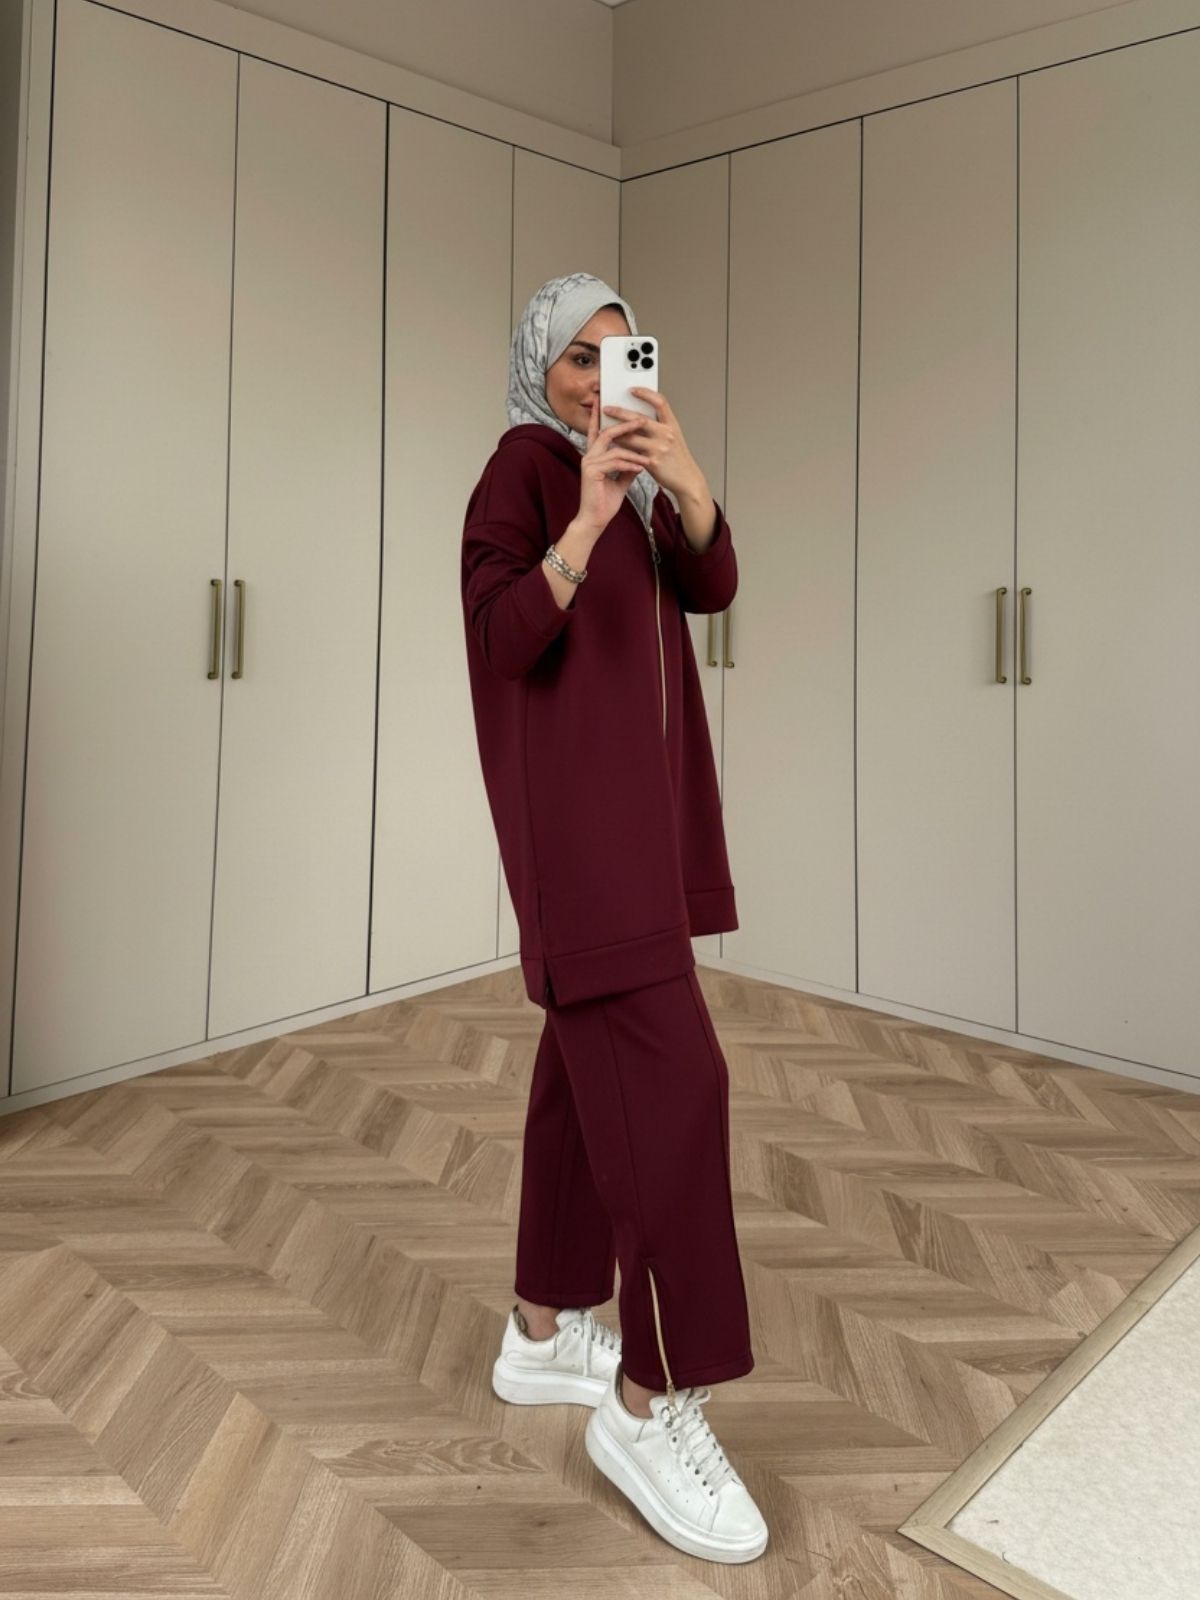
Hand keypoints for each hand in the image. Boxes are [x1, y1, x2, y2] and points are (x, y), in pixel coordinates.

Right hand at [576, 395, 651, 535]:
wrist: (595, 520)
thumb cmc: (605, 502)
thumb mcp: (621, 480)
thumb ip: (628, 467)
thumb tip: (640, 457)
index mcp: (594, 457)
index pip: (597, 432)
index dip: (599, 417)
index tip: (603, 401)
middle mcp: (589, 456)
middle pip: (607, 433)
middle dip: (625, 425)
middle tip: (641, 419)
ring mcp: (589, 463)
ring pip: (614, 448)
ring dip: (633, 451)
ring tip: (648, 454)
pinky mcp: (591, 472)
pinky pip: (615, 462)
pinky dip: (629, 464)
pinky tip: (640, 468)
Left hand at [600, 388, 706, 499]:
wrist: (687, 479)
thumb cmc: (677, 458)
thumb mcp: (672, 437)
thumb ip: (658, 426)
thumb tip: (636, 416)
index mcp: (672, 425)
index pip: (660, 402)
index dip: (646, 393)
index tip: (632, 390)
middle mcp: (667, 434)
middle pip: (640, 418)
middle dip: (620, 412)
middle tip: (607, 409)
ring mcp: (659, 448)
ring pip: (631, 437)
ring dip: (614, 432)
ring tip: (602, 429)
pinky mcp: (652, 463)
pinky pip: (631, 453)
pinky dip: (620, 448)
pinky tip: (610, 446)